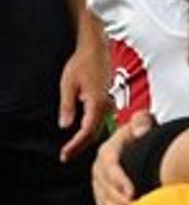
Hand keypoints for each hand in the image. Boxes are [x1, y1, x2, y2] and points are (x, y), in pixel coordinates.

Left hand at [59, 18, 109, 161]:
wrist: (96, 48)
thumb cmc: (82, 62)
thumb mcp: (68, 84)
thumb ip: (67, 106)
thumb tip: (65, 126)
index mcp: (97, 102)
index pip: (87, 131)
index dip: (75, 145)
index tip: (64, 154)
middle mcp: (105, 105)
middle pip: (94, 133)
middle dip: (80, 147)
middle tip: (65, 156)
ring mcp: (108, 102)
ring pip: (99, 128)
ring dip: (86, 140)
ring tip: (72, 148)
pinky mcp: (107, 99)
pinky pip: (101, 120)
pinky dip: (91, 130)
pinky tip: (83, 133)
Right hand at [91, 113, 152, 204]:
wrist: (136, 144)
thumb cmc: (140, 134)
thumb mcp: (142, 121)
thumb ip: (142, 122)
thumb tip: (140, 131)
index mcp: (107, 150)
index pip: (109, 165)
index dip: (119, 180)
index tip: (131, 192)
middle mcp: (99, 168)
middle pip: (105, 187)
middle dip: (119, 200)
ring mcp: (99, 183)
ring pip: (103, 200)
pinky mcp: (101, 195)